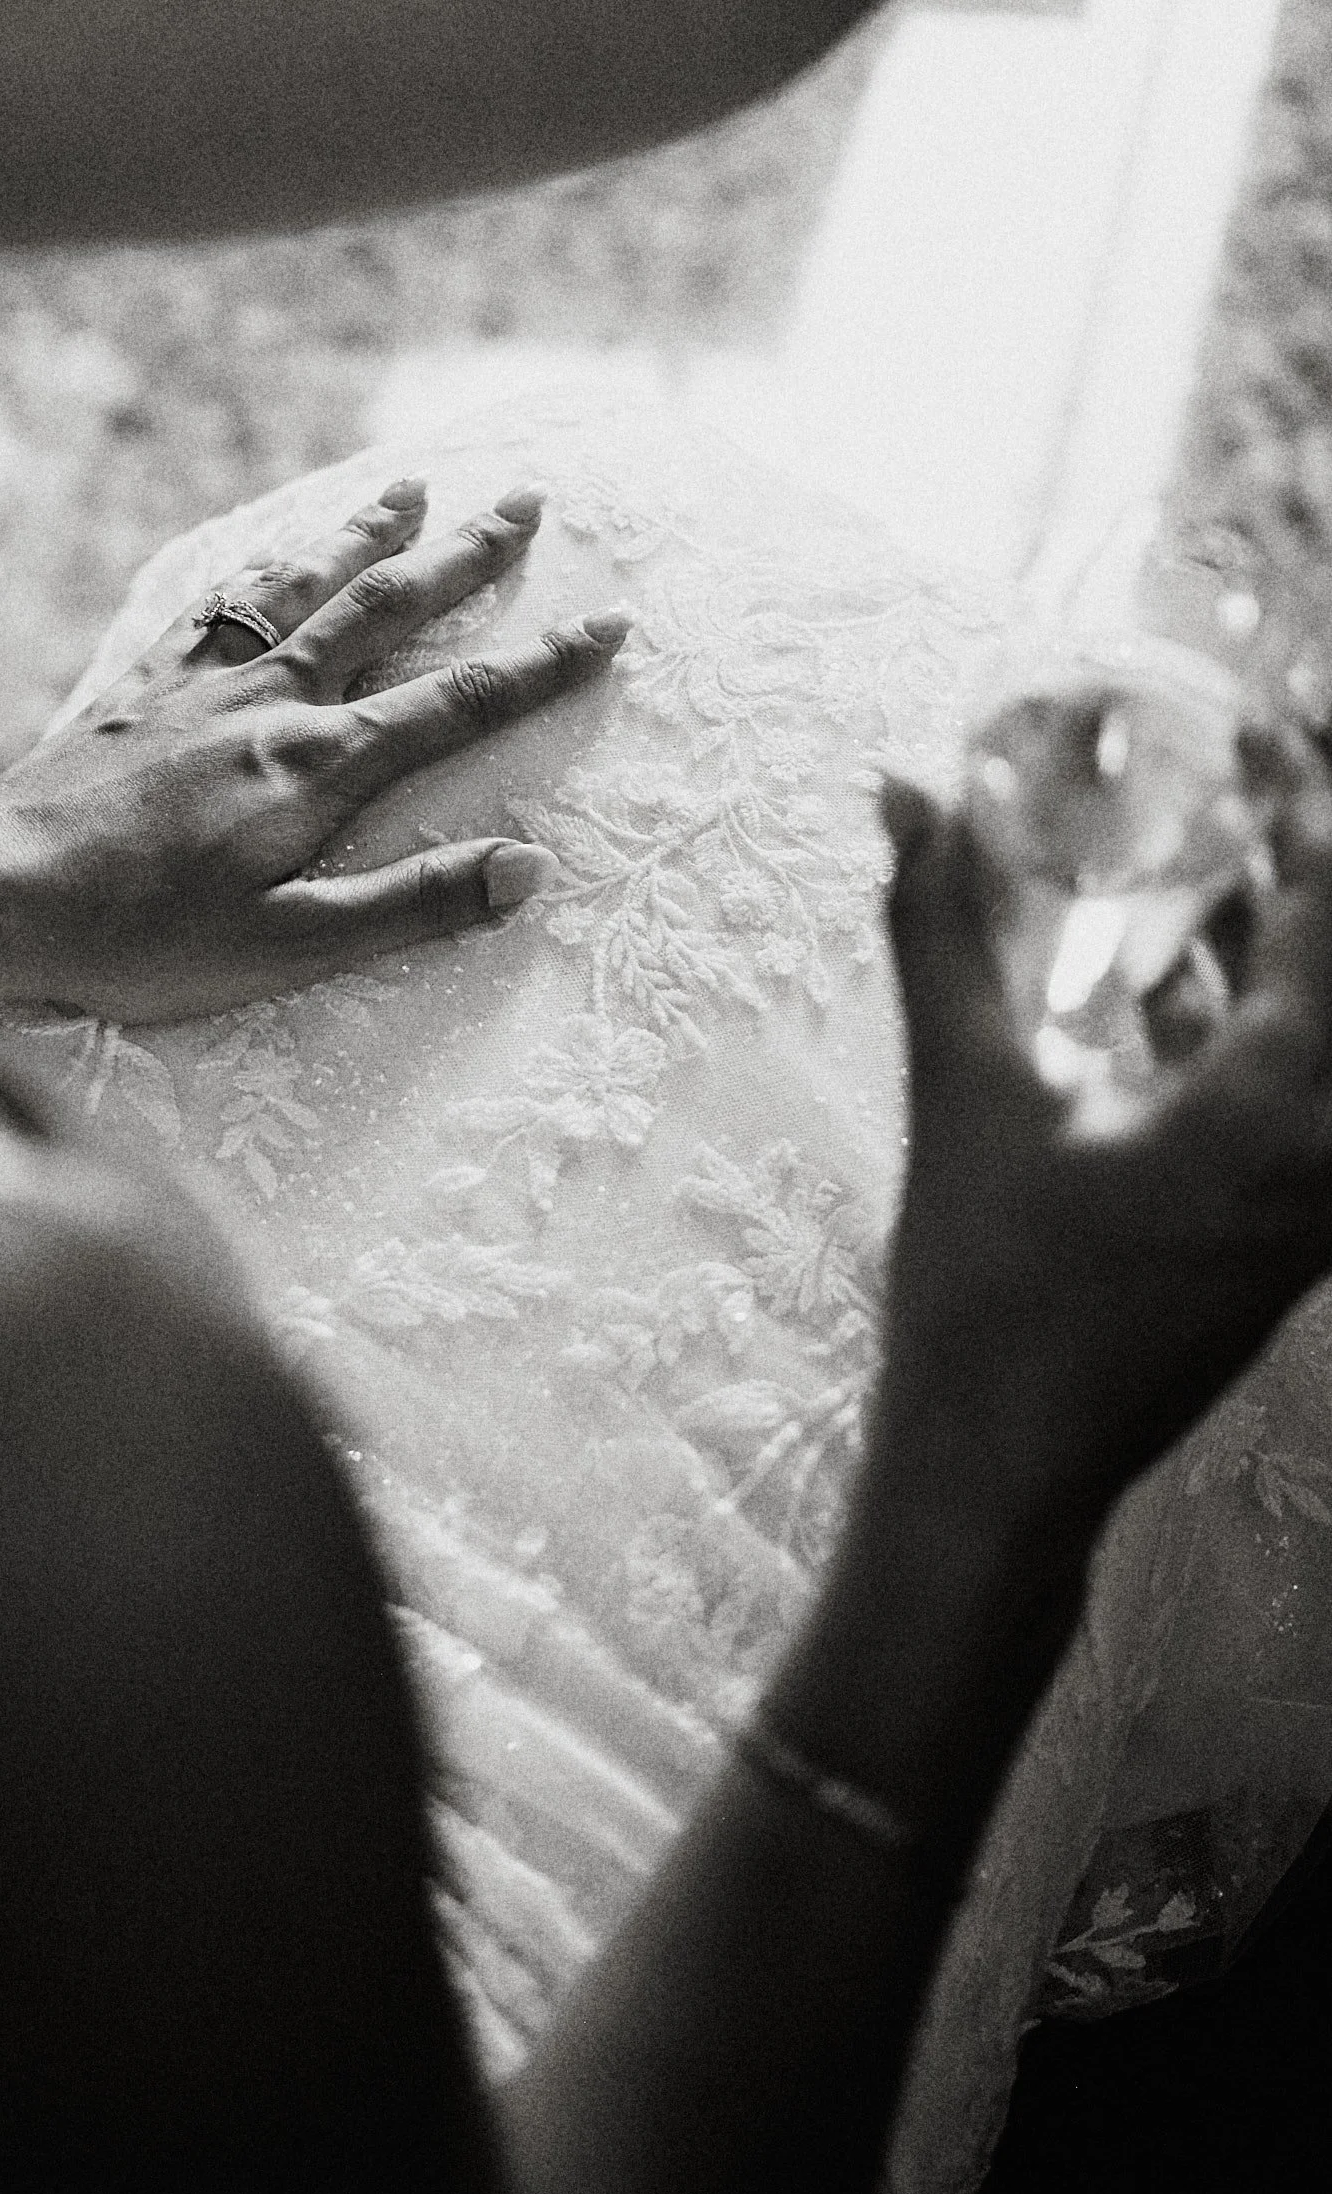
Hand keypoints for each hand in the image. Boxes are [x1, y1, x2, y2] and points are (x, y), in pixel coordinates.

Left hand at [0, 479, 633, 1022]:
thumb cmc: (141, 942)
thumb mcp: (289, 950)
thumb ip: (411, 905)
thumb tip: (527, 869)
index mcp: (318, 768)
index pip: (458, 705)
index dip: (541, 665)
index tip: (608, 622)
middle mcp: (268, 704)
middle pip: (386, 608)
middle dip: (464, 555)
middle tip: (526, 502)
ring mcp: (199, 686)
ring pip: (301, 588)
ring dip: (363, 536)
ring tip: (410, 491)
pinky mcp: (140, 688)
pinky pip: (216, 607)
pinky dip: (260, 571)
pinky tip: (270, 560)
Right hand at [871, 764, 1331, 1556]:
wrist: (1005, 1466)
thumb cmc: (987, 1290)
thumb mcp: (961, 1089)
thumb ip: (938, 928)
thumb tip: (904, 792)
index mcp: (1276, 1113)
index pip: (1331, 913)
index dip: (1310, 802)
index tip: (1269, 727)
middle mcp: (1325, 1157)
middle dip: (1299, 870)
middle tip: (1246, 783)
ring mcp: (1316, 1207)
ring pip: (1319, 1037)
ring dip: (1279, 945)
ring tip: (1212, 858)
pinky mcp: (1285, 1236)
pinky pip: (1299, 1097)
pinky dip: (1256, 1023)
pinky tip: (1166, 981)